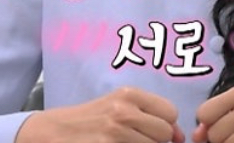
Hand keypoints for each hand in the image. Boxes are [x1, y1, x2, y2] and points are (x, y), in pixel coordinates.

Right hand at [17, 86, 184, 142]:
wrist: (52, 132)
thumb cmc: (90, 120)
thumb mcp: (117, 107)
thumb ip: (149, 115)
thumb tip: (180, 136)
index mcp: (129, 94)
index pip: (171, 112)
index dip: (166, 126)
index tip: (152, 131)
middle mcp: (123, 111)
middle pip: (165, 133)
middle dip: (156, 141)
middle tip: (136, 140)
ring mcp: (115, 133)